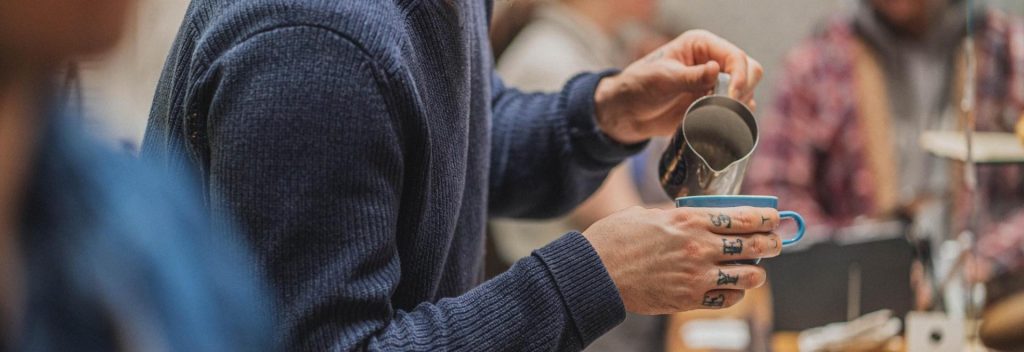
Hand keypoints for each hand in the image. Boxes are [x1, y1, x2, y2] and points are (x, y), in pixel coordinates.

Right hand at [583, 206, 781, 313]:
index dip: (766, 218)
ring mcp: (697, 276)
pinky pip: (728, 298)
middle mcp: (699, 247)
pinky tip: (732, 287)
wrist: (595, 273)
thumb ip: (677, 215)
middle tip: (775, 242)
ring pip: (749, 275)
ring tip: (756, 268)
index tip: (775, 217)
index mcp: (689, 219)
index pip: (743, 218)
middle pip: (754, 245)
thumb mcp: (648, 214)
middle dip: (772, 243)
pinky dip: (735, 292)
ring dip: (756, 271)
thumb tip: (697, 216)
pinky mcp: (689, 299)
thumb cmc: (615, 239)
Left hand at [594, 30, 762, 143]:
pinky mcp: (714, 104)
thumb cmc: (639, 87)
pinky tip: (717, 125)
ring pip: (747, 92)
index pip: (736, 56)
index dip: (741, 76)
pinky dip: (733, 120)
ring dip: (738, 107)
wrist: (627, 113)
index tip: (733, 97)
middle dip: (743, 91)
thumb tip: (716, 69)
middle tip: (725, 109)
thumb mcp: (663, 79)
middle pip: (750, 71)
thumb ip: (690, 77)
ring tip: (714, 117)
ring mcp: (716, 84)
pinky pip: (736, 111)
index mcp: (702, 45)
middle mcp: (714, 61)